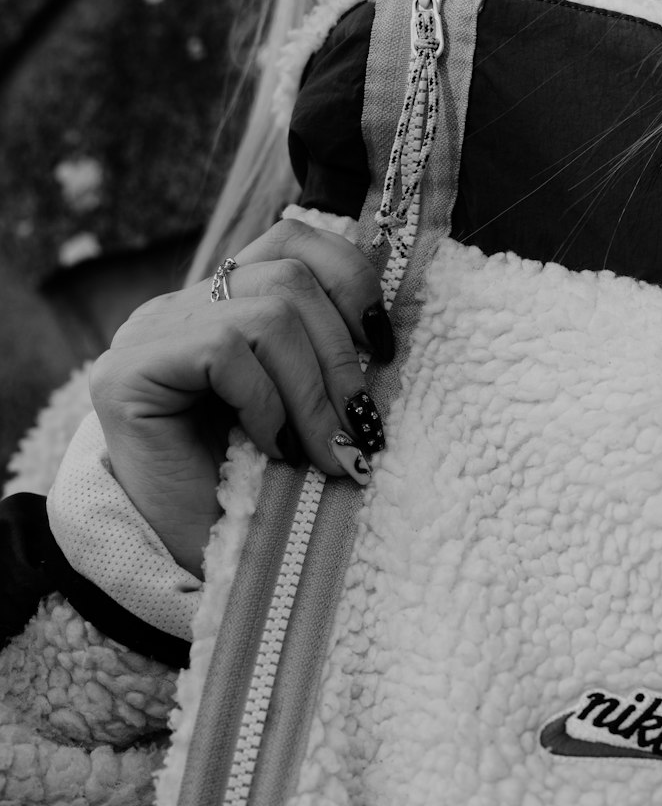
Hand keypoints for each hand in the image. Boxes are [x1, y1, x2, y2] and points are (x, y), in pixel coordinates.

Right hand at [89, 218, 393, 573]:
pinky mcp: (126, 372)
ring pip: (266, 313)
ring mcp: (148, 334)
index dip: (350, 277)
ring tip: (329, 453)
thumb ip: (325, 359)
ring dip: (314, 392)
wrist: (185, 565)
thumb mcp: (305, 411)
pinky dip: (266, 403)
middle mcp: (181, 306)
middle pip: (289, 277)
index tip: (383, 345)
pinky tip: (272, 449)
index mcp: (225, 303)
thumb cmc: (254, 493)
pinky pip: (224, 351)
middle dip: (343, 358)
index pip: (292, 240)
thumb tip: (390, 334)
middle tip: (361, 429)